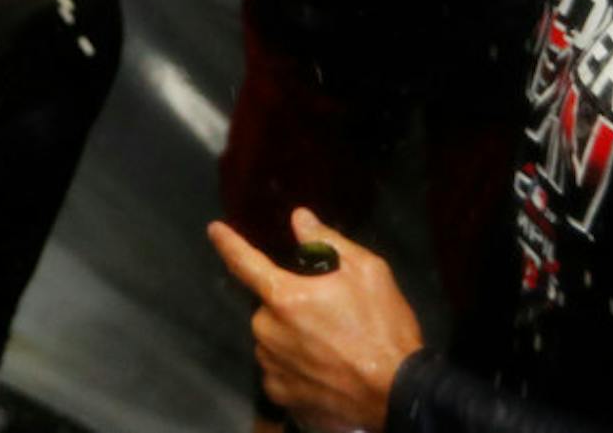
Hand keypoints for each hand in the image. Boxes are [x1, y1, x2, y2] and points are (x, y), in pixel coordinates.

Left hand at [210, 208, 423, 432]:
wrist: (397, 392)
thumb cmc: (383, 328)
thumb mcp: (367, 271)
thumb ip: (327, 242)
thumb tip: (300, 219)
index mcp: (285, 296)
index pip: (245, 262)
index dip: (228, 243)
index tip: (215, 230)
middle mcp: (268, 330)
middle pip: (269, 305)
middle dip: (291, 303)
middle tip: (328, 313)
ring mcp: (272, 364)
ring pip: (273, 337)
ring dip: (291, 335)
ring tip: (331, 344)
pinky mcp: (280, 393)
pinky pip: (278, 368)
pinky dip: (294, 365)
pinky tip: (323, 367)